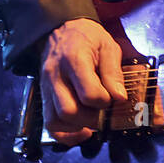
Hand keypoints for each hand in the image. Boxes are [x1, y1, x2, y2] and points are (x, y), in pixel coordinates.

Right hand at [39, 17, 127, 145]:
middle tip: (105, 113)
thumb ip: (113, 72)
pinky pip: (49, 125)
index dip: (105, 102)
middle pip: (69, 111)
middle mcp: (55, 75)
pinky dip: (66, 134)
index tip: (114, 98)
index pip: (88, 94)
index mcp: (74, 59)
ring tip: (94, 120)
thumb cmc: (86, 36)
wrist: (62, 28)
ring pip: (56, 121)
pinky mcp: (43, 96)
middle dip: (92, 118)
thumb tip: (119, 98)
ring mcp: (46, 87)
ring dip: (78, 127)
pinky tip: (82, 130)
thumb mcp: (107, 46)